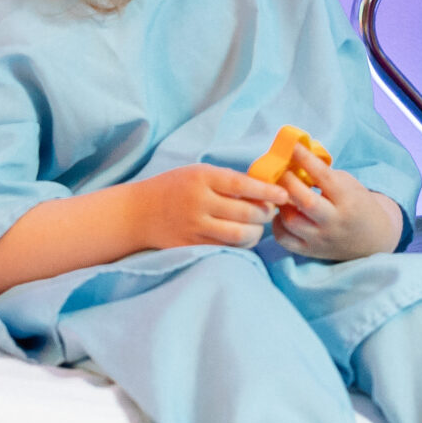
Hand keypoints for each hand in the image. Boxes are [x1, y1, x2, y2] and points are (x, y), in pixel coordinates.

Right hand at [130, 164, 286, 250]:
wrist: (137, 212)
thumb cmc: (172, 188)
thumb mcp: (196, 173)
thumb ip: (226, 180)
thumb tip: (264, 186)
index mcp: (201, 178)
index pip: (242, 185)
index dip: (267, 192)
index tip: (284, 195)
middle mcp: (198, 202)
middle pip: (245, 213)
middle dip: (265, 214)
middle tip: (269, 212)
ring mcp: (194, 226)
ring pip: (239, 235)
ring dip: (256, 233)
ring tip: (258, 228)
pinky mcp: (190, 245)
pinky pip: (225, 248)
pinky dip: (240, 245)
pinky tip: (243, 238)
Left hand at [273, 165, 403, 261]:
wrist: (373, 239)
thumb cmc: (357, 204)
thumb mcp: (348, 184)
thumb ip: (324, 175)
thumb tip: (293, 160)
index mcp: (348, 199)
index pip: (324, 176)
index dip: (306, 159)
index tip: (293, 146)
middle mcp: (335, 221)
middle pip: (306, 201)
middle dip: (288, 182)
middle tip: (279, 170)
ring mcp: (322, 238)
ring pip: (291, 221)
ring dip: (281, 203)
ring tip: (281, 193)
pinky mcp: (311, 251)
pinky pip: (285, 239)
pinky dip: (277, 225)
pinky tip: (281, 213)